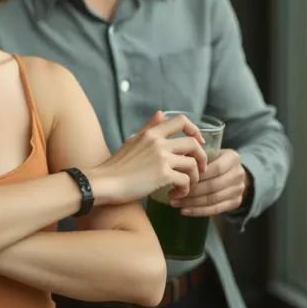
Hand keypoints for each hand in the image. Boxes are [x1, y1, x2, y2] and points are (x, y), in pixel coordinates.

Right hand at [88, 111, 207, 205]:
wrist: (105, 182)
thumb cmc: (116, 165)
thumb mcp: (132, 140)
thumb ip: (148, 127)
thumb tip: (160, 113)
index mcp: (151, 133)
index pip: (181, 121)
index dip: (195, 130)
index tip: (199, 142)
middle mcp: (158, 142)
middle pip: (193, 143)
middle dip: (201, 158)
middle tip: (199, 170)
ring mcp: (161, 158)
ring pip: (193, 164)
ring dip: (193, 178)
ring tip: (184, 186)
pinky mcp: (163, 175)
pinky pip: (185, 181)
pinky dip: (184, 190)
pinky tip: (175, 194)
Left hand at [171, 149, 247, 215]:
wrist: (233, 172)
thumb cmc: (214, 159)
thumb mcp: (208, 153)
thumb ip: (196, 156)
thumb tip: (176, 164)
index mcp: (232, 158)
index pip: (215, 168)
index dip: (198, 175)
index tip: (180, 178)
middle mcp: (238, 174)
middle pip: (213, 185)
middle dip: (191, 192)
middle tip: (172, 194)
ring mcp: (239, 190)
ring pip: (213, 199)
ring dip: (192, 203)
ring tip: (175, 203)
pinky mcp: (236, 202)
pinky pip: (216, 209)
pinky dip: (199, 211)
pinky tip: (185, 211)